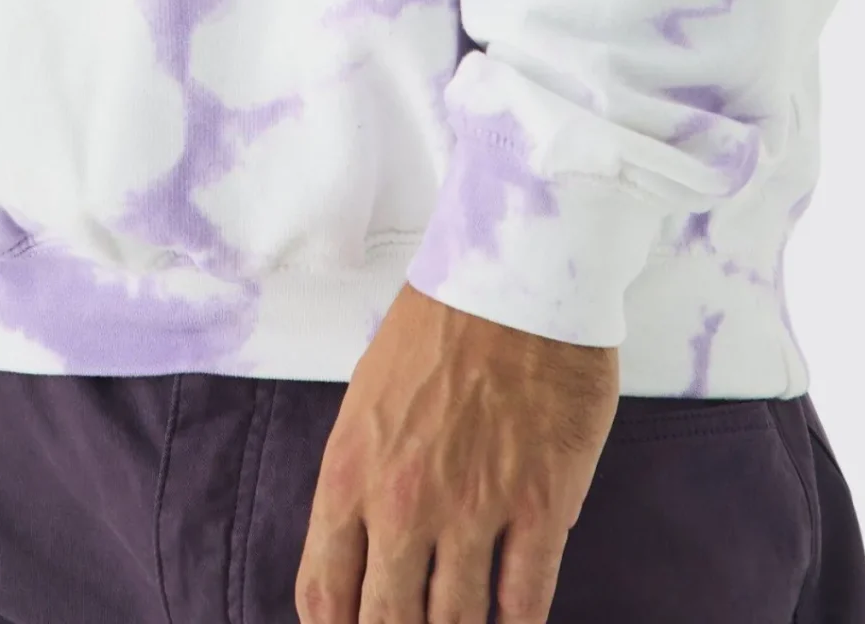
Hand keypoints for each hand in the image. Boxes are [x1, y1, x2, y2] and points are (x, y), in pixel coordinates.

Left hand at [295, 282, 618, 622]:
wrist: (515, 274)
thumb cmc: (440, 326)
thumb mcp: (369, 398)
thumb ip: (363, 480)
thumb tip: (370, 554)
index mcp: (350, 473)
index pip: (324, 596)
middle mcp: (403, 504)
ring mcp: (474, 510)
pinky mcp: (541, 507)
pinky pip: (525, 605)